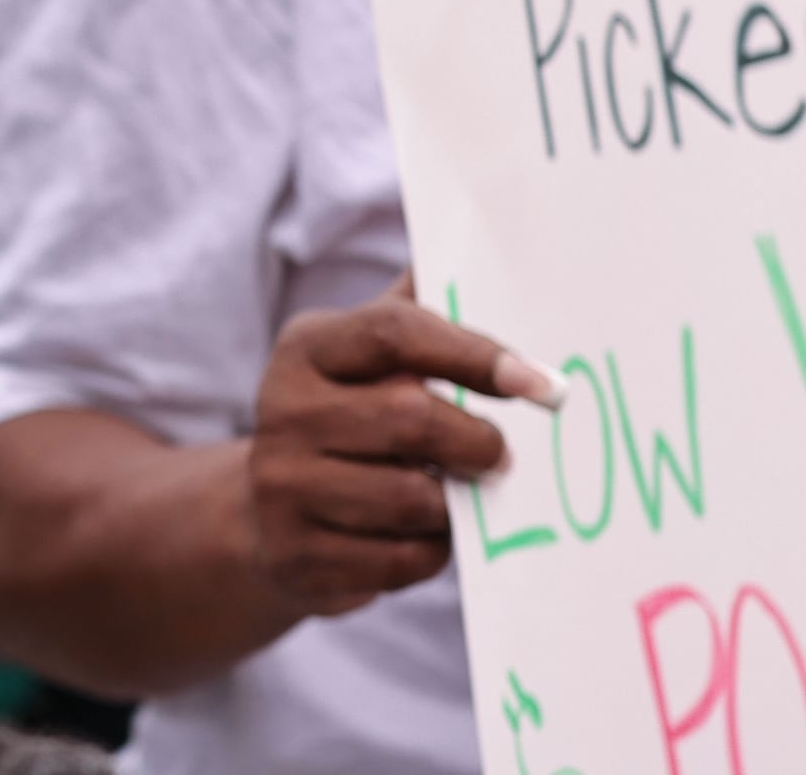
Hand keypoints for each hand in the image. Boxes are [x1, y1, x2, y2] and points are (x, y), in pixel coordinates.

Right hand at [246, 277, 553, 618]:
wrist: (264, 515)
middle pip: (411, 418)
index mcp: (306, 347)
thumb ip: (416, 310)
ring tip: (454, 492)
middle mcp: (283, 409)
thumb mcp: (363, 356)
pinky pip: (403, 559)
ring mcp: (285, 484)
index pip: (396, 333)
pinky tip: (421, 532)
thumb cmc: (346, 417)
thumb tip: (479, 246)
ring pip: (412, 497)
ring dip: (455, 503)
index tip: (541, 384)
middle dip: (477, 441)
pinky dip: (431, 550)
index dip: (475, 354)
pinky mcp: (301, 554)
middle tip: (500, 453)